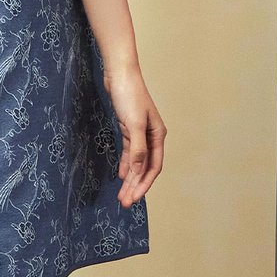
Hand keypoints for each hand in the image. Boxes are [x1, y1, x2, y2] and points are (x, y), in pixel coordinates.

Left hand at [104, 63, 165, 207]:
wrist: (119, 74)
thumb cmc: (129, 95)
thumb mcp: (133, 124)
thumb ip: (137, 149)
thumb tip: (137, 172)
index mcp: (158, 135)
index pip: (153, 167)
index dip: (144, 184)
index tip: (133, 199)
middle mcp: (151, 136)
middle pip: (144, 167)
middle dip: (135, 186)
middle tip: (124, 203)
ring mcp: (140, 133)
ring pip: (136, 162)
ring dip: (129, 178)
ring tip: (122, 194)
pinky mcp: (128, 128)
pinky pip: (128, 152)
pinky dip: (125, 164)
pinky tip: (121, 175)